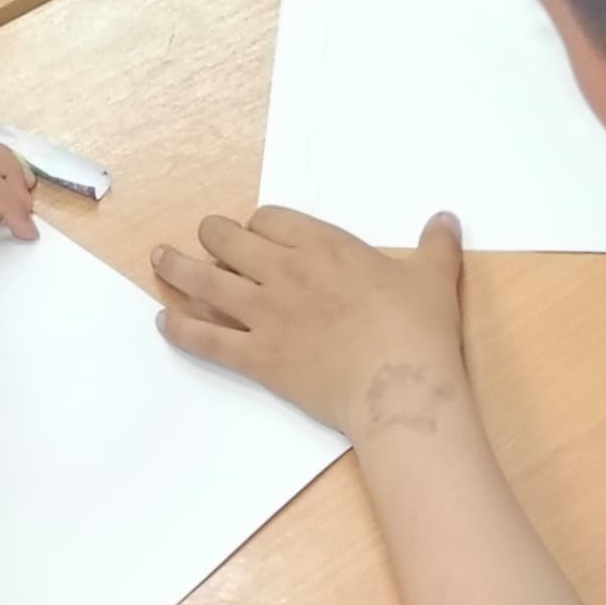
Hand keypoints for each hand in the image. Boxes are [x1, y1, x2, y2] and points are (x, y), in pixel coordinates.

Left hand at [153, 207, 471, 440]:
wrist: (397, 385)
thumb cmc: (416, 330)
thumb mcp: (433, 278)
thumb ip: (435, 246)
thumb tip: (445, 218)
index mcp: (323, 246)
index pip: (270, 220)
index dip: (258, 225)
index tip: (257, 233)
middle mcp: (284, 272)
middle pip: (228, 241)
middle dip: (213, 236)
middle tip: (206, 239)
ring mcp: (265, 314)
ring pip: (205, 282)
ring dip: (177, 268)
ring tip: (160, 259)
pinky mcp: (257, 357)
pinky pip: (205, 340)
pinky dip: (179, 330)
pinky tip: (163, 321)